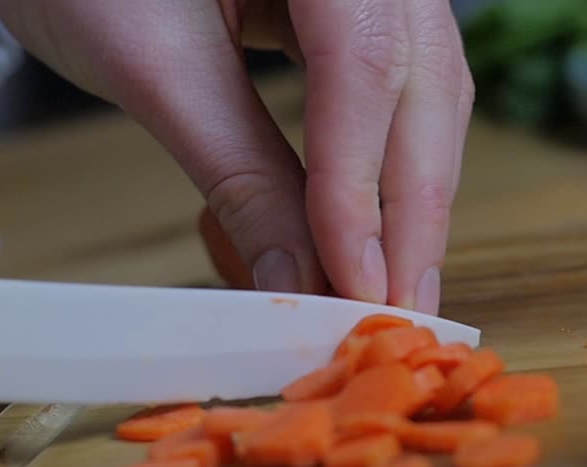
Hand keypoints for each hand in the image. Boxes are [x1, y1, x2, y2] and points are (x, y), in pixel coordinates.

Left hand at [0, 0, 472, 314]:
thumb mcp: (156, 69)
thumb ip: (240, 175)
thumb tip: (301, 283)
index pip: (364, 67)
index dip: (362, 187)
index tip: (356, 285)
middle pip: (424, 86)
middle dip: (411, 212)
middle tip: (396, 315)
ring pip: (430, 96)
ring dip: (414, 201)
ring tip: (394, 291)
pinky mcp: (364, 9)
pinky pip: (404, 92)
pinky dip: (391, 168)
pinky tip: (381, 232)